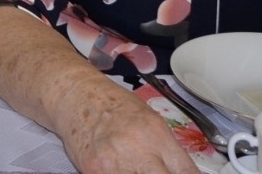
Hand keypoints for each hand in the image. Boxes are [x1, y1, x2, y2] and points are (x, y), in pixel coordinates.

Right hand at [57, 90, 200, 173]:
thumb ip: (166, 148)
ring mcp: (115, 163)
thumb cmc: (112, 104)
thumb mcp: (148, 118)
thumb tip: (182, 172)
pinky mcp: (94, 170)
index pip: (186, 172)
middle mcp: (137, 148)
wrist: (75, 94)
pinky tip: (118, 168)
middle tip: (157, 172)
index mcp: (156, 132)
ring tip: (135, 167)